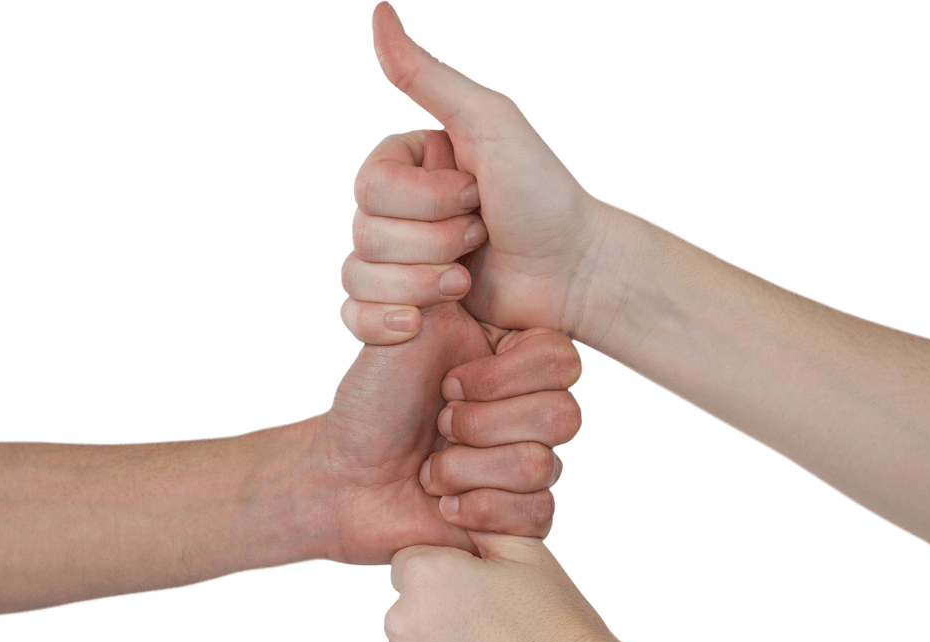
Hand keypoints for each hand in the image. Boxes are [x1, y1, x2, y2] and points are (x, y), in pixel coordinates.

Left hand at [317, 131, 582, 564]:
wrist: (343, 480)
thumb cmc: (369, 402)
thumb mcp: (405, 323)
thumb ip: (446, 271)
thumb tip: (467, 190)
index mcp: (514, 361)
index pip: (561, 360)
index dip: (499, 372)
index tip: (445, 377)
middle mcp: (530, 409)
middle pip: (564, 414)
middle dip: (476, 422)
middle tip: (434, 420)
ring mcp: (531, 463)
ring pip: (544, 465)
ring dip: (466, 467)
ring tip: (430, 466)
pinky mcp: (523, 515)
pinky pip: (537, 515)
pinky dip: (479, 510)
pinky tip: (444, 502)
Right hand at [348, 3, 606, 340]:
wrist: (572, 273)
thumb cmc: (542, 195)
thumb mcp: (490, 122)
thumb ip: (428, 76)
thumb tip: (378, 13)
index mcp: (409, 166)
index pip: (369, 186)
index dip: (424, 201)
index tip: (476, 196)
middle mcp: (398, 211)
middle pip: (364, 232)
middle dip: (432, 241)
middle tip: (480, 235)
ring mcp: (402, 261)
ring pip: (360, 275)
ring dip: (423, 281)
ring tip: (468, 277)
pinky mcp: (407, 307)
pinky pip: (357, 316)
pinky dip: (385, 320)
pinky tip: (421, 322)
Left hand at [378, 534, 632, 641]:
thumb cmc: (563, 628)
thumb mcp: (529, 554)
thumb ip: (480, 521)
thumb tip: (449, 504)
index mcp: (426, 574)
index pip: (412, 566)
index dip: (451, 583)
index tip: (487, 606)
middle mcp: (399, 620)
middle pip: (407, 612)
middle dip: (438, 623)